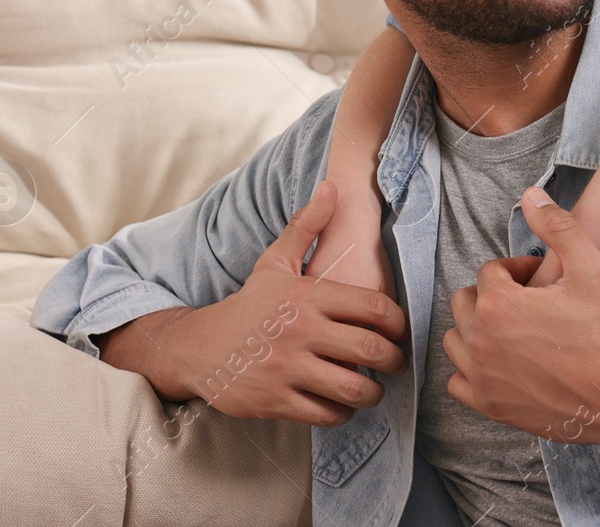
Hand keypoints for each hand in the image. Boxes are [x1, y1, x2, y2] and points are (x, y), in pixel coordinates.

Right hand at [161, 181, 408, 426]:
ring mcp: (288, 368)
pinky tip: (343, 403)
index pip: (376, 308)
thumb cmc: (249, 306)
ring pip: (354, 387)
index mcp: (308, 296)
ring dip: (374, 392)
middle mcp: (301, 331)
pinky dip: (344, 412)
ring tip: (374, 387)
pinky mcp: (276, 401)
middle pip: (372, 350)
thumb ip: (307, 226)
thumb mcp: (276, 263)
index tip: (400, 332)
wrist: (199, 347)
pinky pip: (328, 413)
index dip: (400, 324)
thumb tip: (333, 186)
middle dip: (395, 361)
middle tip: (395, 363)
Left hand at [442, 187, 599, 444]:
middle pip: (466, 302)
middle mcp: (480, 340)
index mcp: (499, 304)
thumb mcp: (591, 267)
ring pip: (457, 340)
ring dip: (478, 329)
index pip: (491, 272)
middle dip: (493, 295)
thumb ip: (557, 225)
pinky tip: (503, 364)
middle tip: (530, 303)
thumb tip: (530, 195)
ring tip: (514, 331)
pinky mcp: (489, 406)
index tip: (544, 282)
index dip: (518, 271)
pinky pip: (458, 382)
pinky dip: (473, 370)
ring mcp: (482, 377)